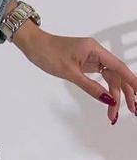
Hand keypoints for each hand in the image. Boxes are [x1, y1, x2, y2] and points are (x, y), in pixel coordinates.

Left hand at [16, 27, 136, 124]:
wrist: (32, 44)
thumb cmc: (48, 53)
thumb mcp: (70, 72)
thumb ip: (90, 86)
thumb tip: (109, 100)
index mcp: (94, 49)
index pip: (119, 67)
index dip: (132, 82)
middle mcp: (95, 52)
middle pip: (117, 74)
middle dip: (125, 93)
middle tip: (132, 111)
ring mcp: (90, 58)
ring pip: (109, 78)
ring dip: (114, 95)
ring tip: (114, 114)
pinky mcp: (84, 63)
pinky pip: (99, 78)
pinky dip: (103, 90)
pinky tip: (107, 102)